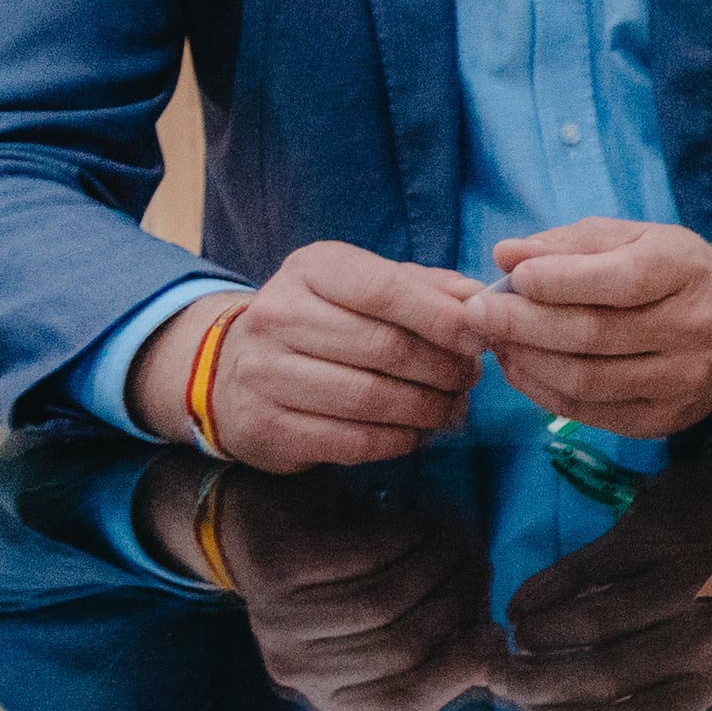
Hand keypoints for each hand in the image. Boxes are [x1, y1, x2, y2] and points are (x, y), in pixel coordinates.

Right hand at [135, 244, 488, 469]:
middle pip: (385, 349)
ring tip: (451, 408)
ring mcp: (264, 373)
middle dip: (443, 370)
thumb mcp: (365, 286)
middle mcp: (278, 316)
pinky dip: (397, 440)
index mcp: (311, 269)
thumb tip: (478, 299)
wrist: (231, 369)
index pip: (385, 290)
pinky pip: (350, 441)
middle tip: (469, 380)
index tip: (480, 339)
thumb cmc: (324, 321)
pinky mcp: (265, 426)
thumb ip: (426, 287)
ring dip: (427, 409)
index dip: (443, 318)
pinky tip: (416, 432)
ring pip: (370, 399)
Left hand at [208, 473, 499, 710]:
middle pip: (402, 647)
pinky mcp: (277, 570)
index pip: (402, 705)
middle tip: (483, 565)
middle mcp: (296, 669)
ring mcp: (279, 622)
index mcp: (327, 692)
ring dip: (440, 562)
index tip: (497, 631)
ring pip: (386, 601)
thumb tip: (492, 656)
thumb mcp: (385, 618)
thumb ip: (431, 642)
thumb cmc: (342, 571)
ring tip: (462, 538)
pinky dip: (411, 534)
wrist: (266, 515)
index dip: (460, 671)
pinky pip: (365, 557)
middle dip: (459, 601)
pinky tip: (427, 520)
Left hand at [469, 221, 711, 440]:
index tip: (511, 276)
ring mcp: (681, 381)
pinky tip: (522, 367)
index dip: (557, 281)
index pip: (619, 281)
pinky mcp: (664, 419)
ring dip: (525, 361)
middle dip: (521, 324)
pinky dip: (542, 391)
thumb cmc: (677, 273)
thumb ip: (570, 243)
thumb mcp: (636, 239)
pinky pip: (588, 412)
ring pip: (584, 381)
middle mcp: (692, 329)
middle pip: (592, 335)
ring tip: (495, 340)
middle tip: (476, 312)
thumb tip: (505, 254)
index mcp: (687, 272)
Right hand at [498, 471, 711, 710]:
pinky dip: (542, 592)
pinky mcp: (660, 534)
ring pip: (593, 623)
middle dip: (538, 685)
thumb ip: (609, 707)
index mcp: (711, 673)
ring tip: (513, 641)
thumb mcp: (669, 660)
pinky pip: (584, 571)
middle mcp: (710, 632)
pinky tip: (519, 607)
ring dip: (538, 638)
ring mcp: (689, 580)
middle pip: (610, 675)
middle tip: (496, 680)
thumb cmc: (689, 604)